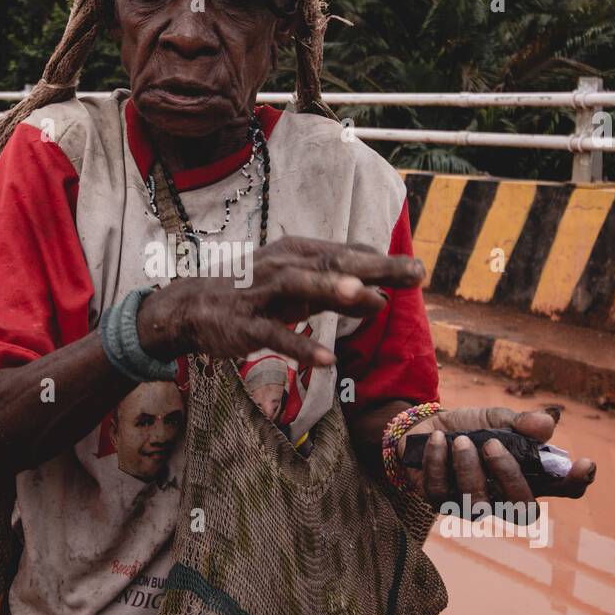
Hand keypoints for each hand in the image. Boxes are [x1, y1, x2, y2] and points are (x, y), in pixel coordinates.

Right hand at [137, 236, 424, 367]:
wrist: (195, 306)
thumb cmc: (256, 294)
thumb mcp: (300, 288)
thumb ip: (338, 292)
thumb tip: (382, 296)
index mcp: (297, 253)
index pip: (347, 254)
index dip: (383, 262)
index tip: (419, 271)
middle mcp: (282, 266)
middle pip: (331, 263)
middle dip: (373, 268)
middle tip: (412, 273)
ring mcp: (262, 294)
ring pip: (299, 287)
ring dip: (331, 290)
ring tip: (365, 296)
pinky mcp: (246, 324)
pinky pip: (275, 335)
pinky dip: (299, 346)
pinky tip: (326, 361)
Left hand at [398, 404, 595, 507]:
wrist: (425, 427)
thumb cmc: (469, 427)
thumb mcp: (496, 418)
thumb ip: (520, 422)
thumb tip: (547, 424)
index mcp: (527, 476)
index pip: (562, 489)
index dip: (576, 481)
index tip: (584, 463)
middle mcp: (503, 498)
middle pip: (522, 510)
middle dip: (508, 476)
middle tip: (492, 443)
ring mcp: (471, 505)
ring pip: (477, 504)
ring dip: (468, 466)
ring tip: (459, 439)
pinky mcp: (439, 502)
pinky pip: (440, 492)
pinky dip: (438, 461)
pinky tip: (436, 440)